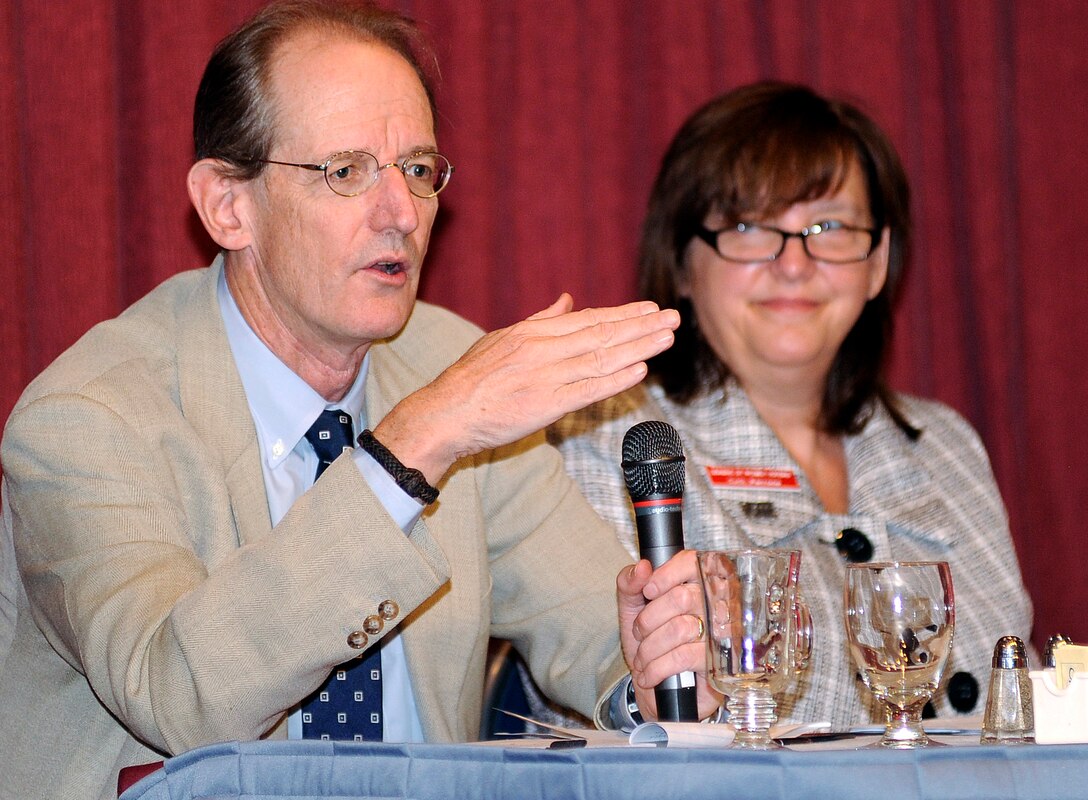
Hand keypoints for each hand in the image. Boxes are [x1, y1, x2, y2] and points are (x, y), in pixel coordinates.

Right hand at [375, 294, 678, 483]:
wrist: (447, 412)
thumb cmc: (472, 377)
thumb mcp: (503, 338)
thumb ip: (540, 320)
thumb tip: (567, 301)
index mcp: (534, 332)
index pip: (588, 319)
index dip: (623, 314)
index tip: (651, 309)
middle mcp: (543, 349)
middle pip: (602, 334)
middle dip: (641, 326)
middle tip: (673, 317)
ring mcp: (546, 377)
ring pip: (602, 358)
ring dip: (638, 347)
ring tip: (666, 338)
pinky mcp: (546, 405)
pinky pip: (588, 389)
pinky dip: (616, 379)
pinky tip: (640, 370)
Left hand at [617, 551, 721, 720]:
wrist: (657, 689)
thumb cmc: (650, 641)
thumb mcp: (633, 608)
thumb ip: (630, 583)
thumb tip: (641, 567)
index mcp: (699, 584)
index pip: (692, 562)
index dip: (666, 574)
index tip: (647, 591)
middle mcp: (718, 605)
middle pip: (681, 597)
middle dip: (648, 619)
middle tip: (640, 633)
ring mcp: (722, 635)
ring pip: (680, 628)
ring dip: (650, 647)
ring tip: (643, 658)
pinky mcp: (719, 664)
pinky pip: (683, 657)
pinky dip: (657, 667)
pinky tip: (650, 674)